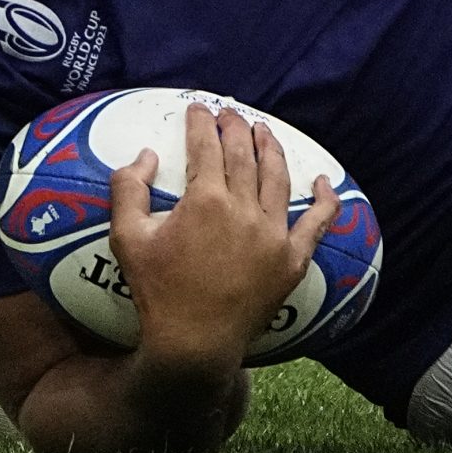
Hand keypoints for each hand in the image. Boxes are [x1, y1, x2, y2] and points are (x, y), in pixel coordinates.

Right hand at [108, 106, 335, 365]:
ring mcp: (273, 233)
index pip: (206, 147)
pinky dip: (325, 199)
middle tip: (230, 114)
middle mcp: (244, 208)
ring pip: (278, 177)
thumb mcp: (126, 238)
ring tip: (264, 132)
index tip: (199, 109)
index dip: (202, 123)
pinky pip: (317, 222)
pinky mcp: (293, 258)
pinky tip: (324, 181)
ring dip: (271, 149)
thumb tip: (147, 154)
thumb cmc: (157, 291)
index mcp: (205, 200)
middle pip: (244, 155)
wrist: (194, 343)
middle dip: (236, 127)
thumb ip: (128, 189)